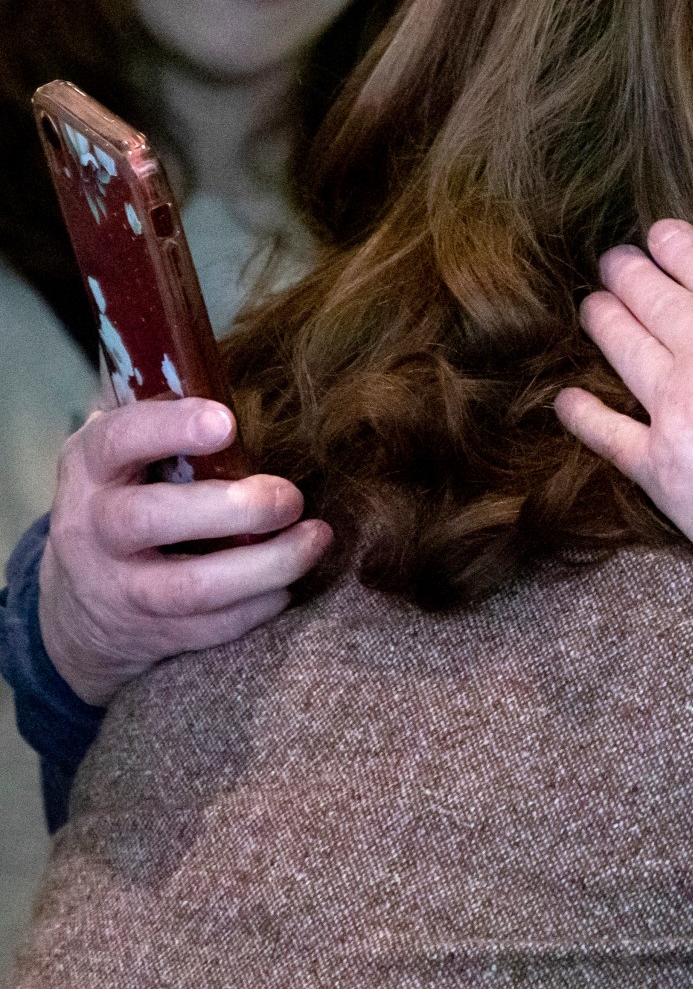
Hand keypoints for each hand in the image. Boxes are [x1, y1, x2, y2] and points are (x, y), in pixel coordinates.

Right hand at [39, 399, 332, 706]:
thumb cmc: (129, 497)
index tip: (227, 422)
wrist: (82, 603)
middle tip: (289, 496)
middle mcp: (96, 528)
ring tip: (315, 538)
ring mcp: (121, 588)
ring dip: (265, 564)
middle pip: (149, 519)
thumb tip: (213, 354)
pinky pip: (211, 627)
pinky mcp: (154, 634)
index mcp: (92, 468)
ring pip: (190, 587)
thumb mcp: (124, 453)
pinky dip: (258, 607)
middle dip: (230, 508)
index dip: (171, 428)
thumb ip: (160, 412)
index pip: (118, 440)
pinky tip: (289, 583)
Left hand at [557, 216, 692, 676]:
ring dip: (607, 322)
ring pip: (628, 355)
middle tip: (614, 257)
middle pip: (662, 308)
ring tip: (593, 303)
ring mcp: (681, 422)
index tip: (662, 231)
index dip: (685, 251)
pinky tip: (566, 400)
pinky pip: (609, 439)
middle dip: (635, 276)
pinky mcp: (664, 480)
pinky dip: (584, 416)